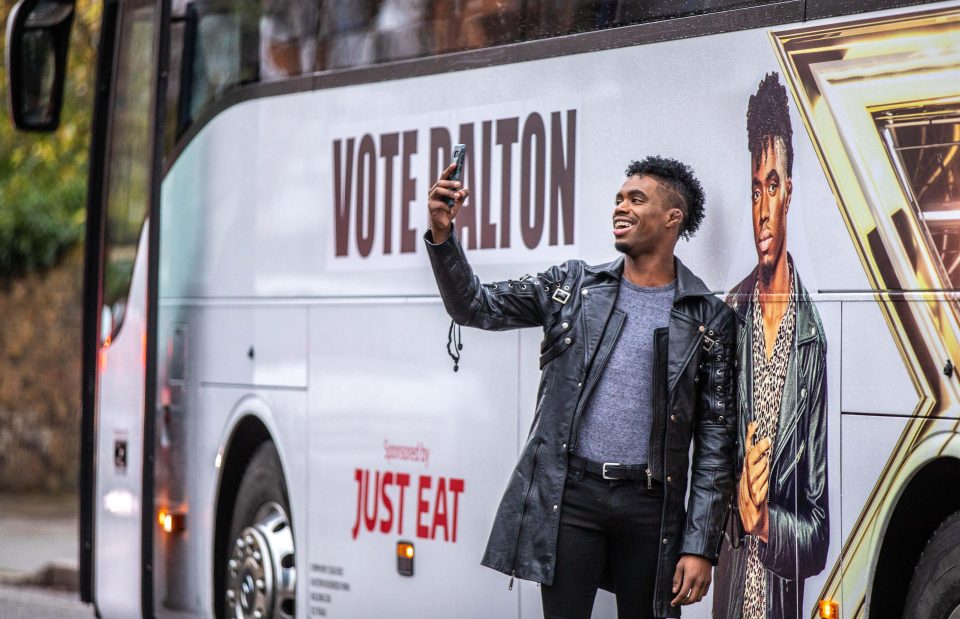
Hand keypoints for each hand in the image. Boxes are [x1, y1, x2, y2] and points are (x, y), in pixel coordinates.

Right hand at [427, 162, 469, 243]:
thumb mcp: (459, 201)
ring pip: (439, 190)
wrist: (443, 223)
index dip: (449, 170)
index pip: (444, 176)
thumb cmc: (449, 209)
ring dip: (449, 193)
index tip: (455, 164)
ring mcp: (431, 198)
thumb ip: (462, 195)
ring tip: (457, 197)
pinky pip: (440, 204)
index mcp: (440, 187)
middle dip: (450, 182)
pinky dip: (448, 206)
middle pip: (441, 182)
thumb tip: (465, 190)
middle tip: (459, 184)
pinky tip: (450, 210)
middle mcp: (434, 191)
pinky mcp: (431, 206)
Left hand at [671, 555, 711, 606]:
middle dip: (684, 603)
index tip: (673, 603)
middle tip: (679, 602)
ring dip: (691, 600)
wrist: (701, 552)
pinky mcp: (709, 581)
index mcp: (690, 577)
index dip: (677, 600)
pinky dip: (698, 596)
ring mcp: (705, 582)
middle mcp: (699, 581)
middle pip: (692, 599)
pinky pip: (704, 593)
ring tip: (685, 598)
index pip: (683, 594)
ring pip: (699, 598)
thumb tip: (675, 590)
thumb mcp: (679, 566)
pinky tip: (693, 593)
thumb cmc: (689, 557)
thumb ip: (677, 579)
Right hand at [738, 422, 770, 536]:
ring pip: (754, 475)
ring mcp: (747, 490)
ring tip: (767, 465)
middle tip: (767, 440)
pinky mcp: (752, 502)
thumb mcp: (758, 479)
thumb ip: (760, 465)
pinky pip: (757, 492)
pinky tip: (764, 488)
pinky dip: (761, 489)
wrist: (752, 523)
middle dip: (758, 450)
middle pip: (749, 460)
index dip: (749, 437)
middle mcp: (745, 478)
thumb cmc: (756, 500)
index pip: (747, 451)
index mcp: (747, 471)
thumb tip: (765, 448)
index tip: (755, 424)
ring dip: (762, 470)